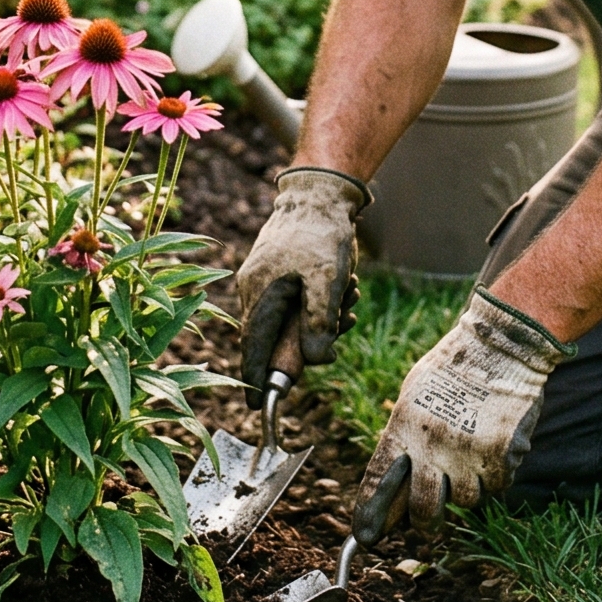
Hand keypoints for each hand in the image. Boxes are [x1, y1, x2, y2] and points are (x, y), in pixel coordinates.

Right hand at [234, 167, 366, 396]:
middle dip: (309, 341)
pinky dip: (320, 305)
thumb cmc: (321, 234)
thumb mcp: (327, 281)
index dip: (256, 379)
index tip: (257, 409)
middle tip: (340, 330)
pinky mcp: (278, 273)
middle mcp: (255, 291)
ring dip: (322, 319)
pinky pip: (296, 303)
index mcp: (261, 296)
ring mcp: (265, 281)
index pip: (253, 349)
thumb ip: (319, 323)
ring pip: (290, 320)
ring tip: (349, 298)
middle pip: (275, 338)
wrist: (320, 192)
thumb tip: (315, 361)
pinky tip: (345, 293)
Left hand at [353, 291, 574, 537]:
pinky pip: (496, 487)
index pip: (379, 481)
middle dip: (426, 521)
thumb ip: (403, 436)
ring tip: (470, 455)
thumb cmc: (454, 366)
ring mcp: (467, 453)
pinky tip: (493, 448)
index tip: (367, 536)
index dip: (371, 514)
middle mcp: (432, 445)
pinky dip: (495, 475)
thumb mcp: (415, 394)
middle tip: (429, 519)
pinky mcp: (500, 456)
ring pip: (465, 500)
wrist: (499, 344)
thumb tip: (392, 483)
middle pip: (424, 511)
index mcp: (404, 427)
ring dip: (467, 486)